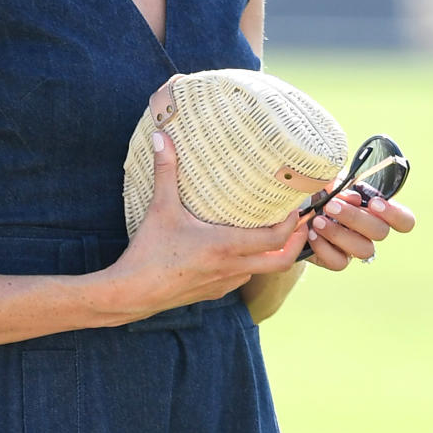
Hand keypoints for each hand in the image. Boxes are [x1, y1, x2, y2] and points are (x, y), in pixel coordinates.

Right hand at [109, 131, 307, 320]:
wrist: (131, 294)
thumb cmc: (148, 252)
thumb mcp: (159, 208)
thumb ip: (166, 172)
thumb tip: (163, 137)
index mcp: (225, 246)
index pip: (275, 238)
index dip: (292, 223)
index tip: (297, 206)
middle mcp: (231, 268)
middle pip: (282, 261)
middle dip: (296, 242)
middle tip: (301, 222)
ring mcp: (224, 284)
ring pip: (262, 270)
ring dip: (273, 254)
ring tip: (272, 231)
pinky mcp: (212, 293)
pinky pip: (241, 278)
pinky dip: (249, 264)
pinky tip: (237, 250)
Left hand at [304, 188, 415, 270]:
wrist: (295, 210)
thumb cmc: (318, 191)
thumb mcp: (329, 180)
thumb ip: (340, 181)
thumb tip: (346, 190)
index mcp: (376, 210)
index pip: (404, 220)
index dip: (395, 214)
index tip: (374, 203)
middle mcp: (370, 231)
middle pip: (380, 232)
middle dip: (355, 218)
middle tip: (332, 205)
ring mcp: (354, 248)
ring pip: (362, 249)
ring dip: (339, 233)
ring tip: (318, 220)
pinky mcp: (336, 260)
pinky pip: (339, 262)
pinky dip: (324, 247)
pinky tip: (311, 233)